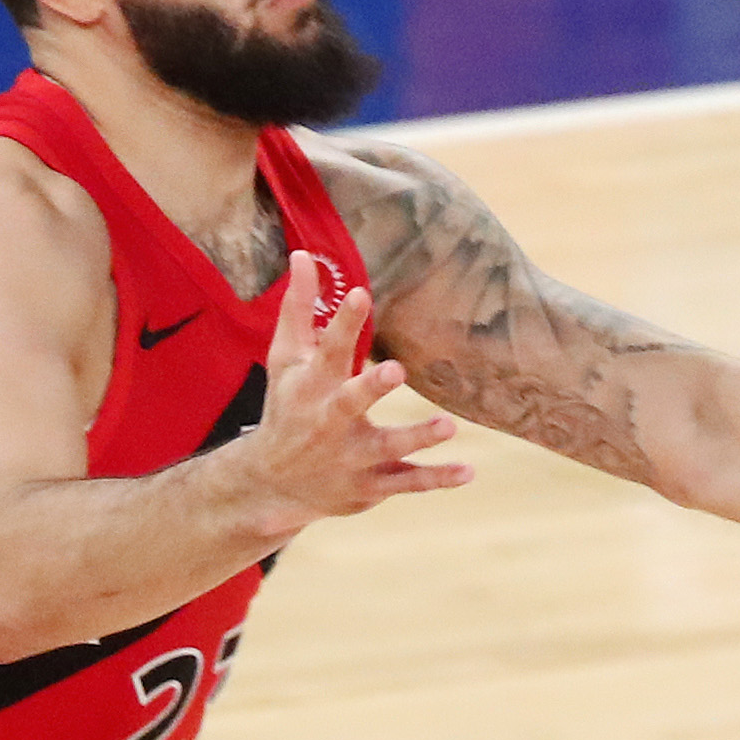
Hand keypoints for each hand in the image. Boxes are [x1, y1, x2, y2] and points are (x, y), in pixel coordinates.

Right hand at [226, 262, 470, 527]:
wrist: (271, 484)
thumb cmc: (288, 406)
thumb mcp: (286, 359)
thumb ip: (299, 308)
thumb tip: (303, 254)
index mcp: (311, 387)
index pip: (327, 350)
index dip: (342, 323)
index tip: (360, 294)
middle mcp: (329, 422)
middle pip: (350, 403)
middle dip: (370, 388)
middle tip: (396, 370)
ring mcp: (351, 457)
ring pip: (387, 447)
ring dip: (417, 437)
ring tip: (448, 425)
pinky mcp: (371, 485)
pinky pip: (407, 483)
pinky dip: (437, 478)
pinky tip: (468, 471)